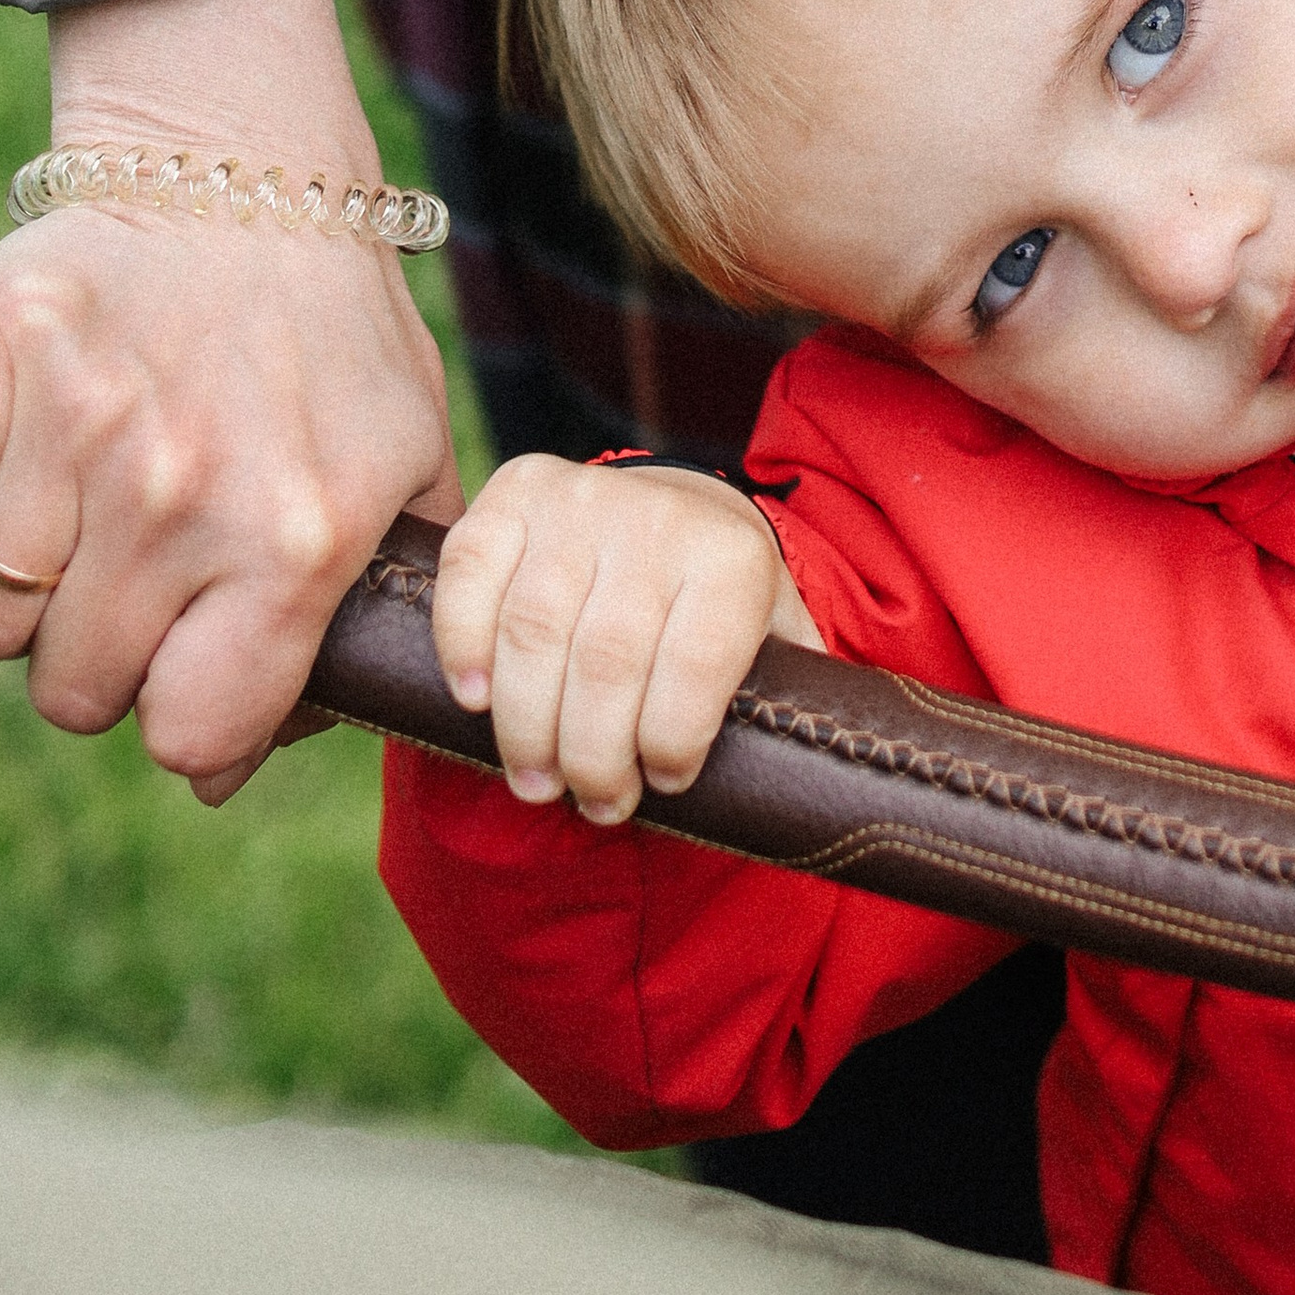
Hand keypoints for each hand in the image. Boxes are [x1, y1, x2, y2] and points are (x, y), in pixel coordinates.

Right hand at [0, 0, 458, 795]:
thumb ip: (359, 618)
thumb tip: (232, 769)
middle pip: (73, 690)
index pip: (189, 735)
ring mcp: (75, 424)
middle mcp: (181, 494)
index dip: (186, 723)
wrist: (242, 166)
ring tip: (75, 524)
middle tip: (135, 581)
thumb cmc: (333, 332)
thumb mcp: (402, 464)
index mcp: (296, 538)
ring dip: (18, 597)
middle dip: (100, 659)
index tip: (191, 672)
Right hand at [432, 453, 822, 823]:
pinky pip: (472, 573)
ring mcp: (579, 499)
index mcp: (732, 555)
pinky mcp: (514, 491)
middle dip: (594, 755)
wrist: (671, 509)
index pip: (698, 662)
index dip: (674, 740)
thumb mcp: (774, 635)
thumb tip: (828, 772)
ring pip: (535, 630)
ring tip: (537, 780)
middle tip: (592, 803)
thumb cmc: (717, 607)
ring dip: (528, 726)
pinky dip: (465, 643)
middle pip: (609, 659)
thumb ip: (796, 693)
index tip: (664, 783)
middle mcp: (657, 516)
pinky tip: (477, 701)